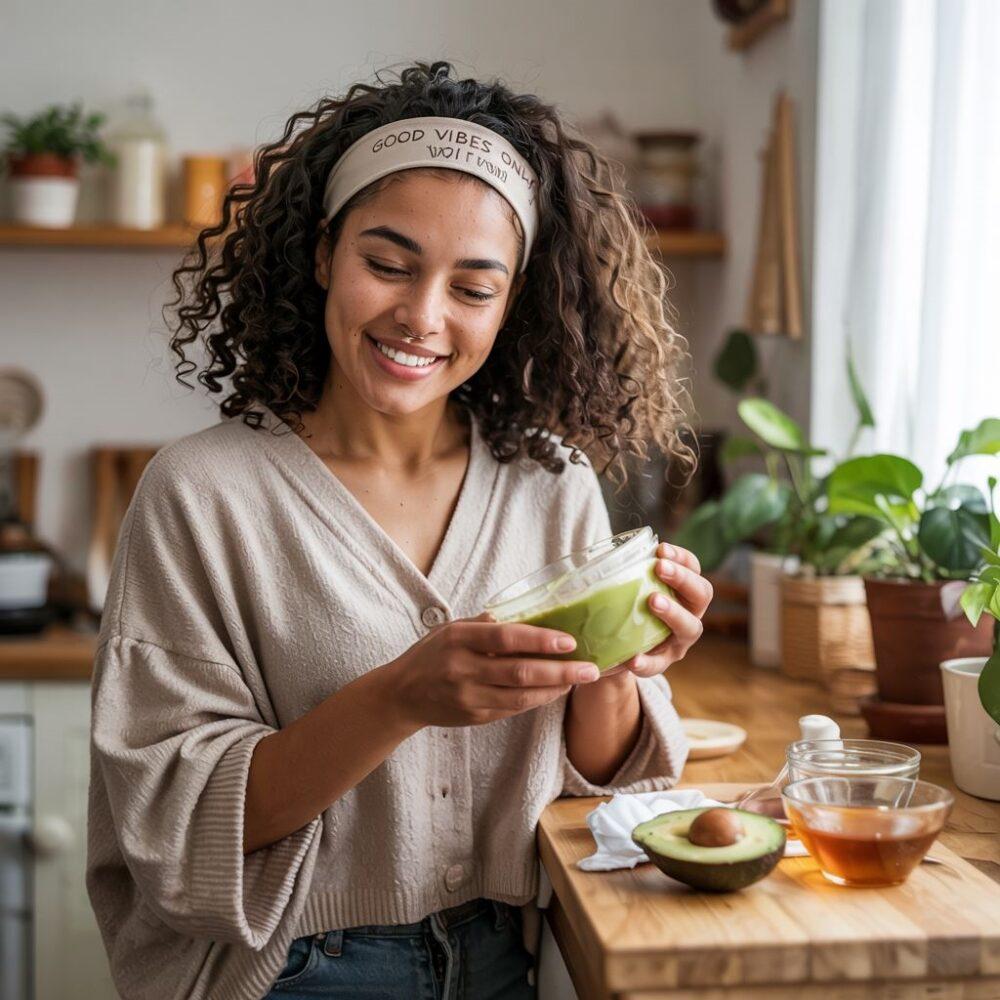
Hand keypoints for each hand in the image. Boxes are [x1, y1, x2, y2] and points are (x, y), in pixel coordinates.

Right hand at [385, 613, 599, 728]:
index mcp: (458, 639)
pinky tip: (555, 690)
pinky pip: (513, 709)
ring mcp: (468, 697)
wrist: (401, 695)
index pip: (506, 638)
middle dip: (560, 670)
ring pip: (521, 696)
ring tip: (580, 679)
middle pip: (520, 671)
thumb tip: (527, 616)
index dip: (540, 639)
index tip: (570, 640)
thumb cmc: (431, 654)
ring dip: (555, 688)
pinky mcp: (474, 717)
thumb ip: (485, 625)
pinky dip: (538, 699)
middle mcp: (463, 669)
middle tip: (590, 668)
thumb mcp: (451, 629)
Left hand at [601, 542, 712, 680]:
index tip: (661, 549)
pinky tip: (632, 658)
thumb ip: (624, 572)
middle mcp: (690, 614)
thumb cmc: (624, 607)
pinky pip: (658, 664)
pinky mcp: (662, 663)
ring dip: (674, 612)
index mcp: (683, 591)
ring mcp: (679, 641)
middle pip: (702, 594)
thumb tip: (603, 552)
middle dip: (683, 578)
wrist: (615, 650)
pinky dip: (646, 661)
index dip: (681, 557)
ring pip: (690, 627)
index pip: (693, 568)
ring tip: (652, 601)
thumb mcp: (628, 588)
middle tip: (660, 568)